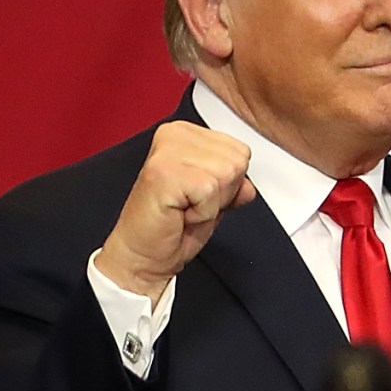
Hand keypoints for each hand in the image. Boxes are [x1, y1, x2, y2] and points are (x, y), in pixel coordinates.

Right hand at [93, 124, 256, 301]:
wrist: (142, 256)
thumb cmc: (170, 229)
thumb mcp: (214, 202)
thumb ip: (233, 186)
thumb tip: (248, 186)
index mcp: (185, 134)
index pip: (240, 151)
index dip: (229, 184)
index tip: (198, 196)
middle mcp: (174, 135)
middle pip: (237, 161)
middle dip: (222, 193)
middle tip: (191, 205)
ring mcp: (167, 151)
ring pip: (226, 173)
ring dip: (211, 203)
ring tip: (185, 209)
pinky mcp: (164, 171)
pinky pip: (209, 190)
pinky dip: (202, 212)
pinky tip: (180, 213)